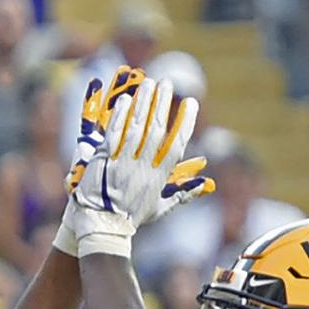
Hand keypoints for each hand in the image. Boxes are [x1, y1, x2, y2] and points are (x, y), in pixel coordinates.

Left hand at [65, 76, 213, 257]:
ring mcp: (124, 163)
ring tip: (148, 82)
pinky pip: (114, 133)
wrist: (103, 226)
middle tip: (167, 81)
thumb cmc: (132, 218)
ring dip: (142, 102)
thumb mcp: (161, 208)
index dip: (185, 122)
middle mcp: (144, 168)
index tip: (191, 103)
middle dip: (163, 103)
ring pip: (136, 127)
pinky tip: (124, 100)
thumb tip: (205, 185)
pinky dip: (119, 116)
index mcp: (160, 178)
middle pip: (157, 129)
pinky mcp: (105, 160)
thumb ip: (182, 193)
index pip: (177, 144)